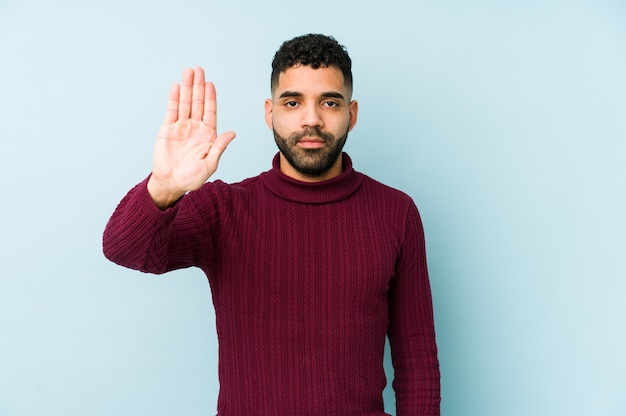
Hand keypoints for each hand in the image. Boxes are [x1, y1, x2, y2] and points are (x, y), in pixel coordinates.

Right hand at [147, 67, 235, 208]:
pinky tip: (175, 87)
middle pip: (197, 102)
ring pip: (184, 103)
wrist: (171, 183)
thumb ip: (219, 147)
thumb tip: (232, 133)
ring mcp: (181, 127)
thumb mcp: (210, 164)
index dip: (210, 97)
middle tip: (199, 69)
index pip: (210, 111)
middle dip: (198, 86)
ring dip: (186, 87)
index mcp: (208, 135)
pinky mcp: (168, 129)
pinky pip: (171, 111)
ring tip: (188, 72)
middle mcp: (195, 128)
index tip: (210, 83)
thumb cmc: (192, 178)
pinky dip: (173, 99)